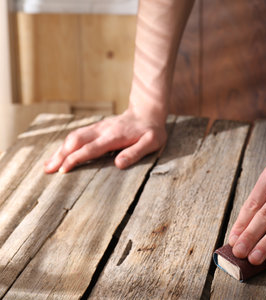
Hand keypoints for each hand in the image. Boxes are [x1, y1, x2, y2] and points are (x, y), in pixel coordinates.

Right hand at [44, 105, 166, 173]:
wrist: (148, 112)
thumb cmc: (151, 130)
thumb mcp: (151, 143)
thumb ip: (135, 152)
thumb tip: (118, 164)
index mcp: (114, 136)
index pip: (90, 149)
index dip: (75, 159)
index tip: (63, 170)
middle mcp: (102, 130)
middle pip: (75, 141)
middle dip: (60, 155)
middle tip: (48, 170)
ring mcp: (98, 127)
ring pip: (73, 137)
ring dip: (60, 150)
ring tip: (48, 165)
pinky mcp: (96, 128)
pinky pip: (77, 135)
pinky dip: (66, 145)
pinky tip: (60, 153)